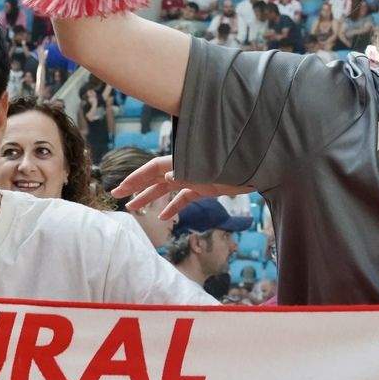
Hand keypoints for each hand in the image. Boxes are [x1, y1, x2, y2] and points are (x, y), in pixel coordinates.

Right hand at [111, 155, 253, 219]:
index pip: (153, 168)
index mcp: (185, 161)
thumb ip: (191, 171)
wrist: (262, 164)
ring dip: (150, 198)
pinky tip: (164, 218)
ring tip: (133, 208)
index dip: (136, 179)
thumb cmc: (238, 161)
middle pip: (155, 177)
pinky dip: (173, 207)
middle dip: (136, 187)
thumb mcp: (212, 167)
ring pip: (167, 188)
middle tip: (116, 197)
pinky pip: (184, 198)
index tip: (120, 189)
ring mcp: (196, 177)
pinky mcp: (206, 187)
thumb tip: (168, 176)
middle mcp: (187, 167)